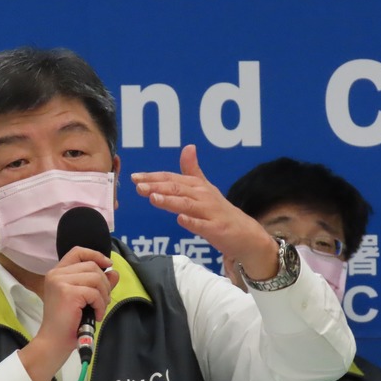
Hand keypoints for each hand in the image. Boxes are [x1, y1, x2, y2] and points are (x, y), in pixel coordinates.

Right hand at [18, 247, 117, 380]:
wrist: (54, 343)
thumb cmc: (68, 323)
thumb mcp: (86, 299)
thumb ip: (99, 284)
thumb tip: (114, 272)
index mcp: (57, 273)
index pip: (78, 252)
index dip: (95, 255)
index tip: (108, 265)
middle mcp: (56, 274)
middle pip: (92, 266)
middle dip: (104, 284)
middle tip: (102, 302)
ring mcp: (60, 282)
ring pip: (96, 278)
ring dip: (103, 295)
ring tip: (98, 309)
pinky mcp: (68, 293)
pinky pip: (95, 293)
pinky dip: (100, 305)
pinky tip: (96, 316)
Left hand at [131, 145, 277, 280]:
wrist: (245, 234)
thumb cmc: (220, 212)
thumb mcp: (205, 189)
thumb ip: (193, 170)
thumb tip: (188, 147)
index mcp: (198, 186)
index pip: (172, 178)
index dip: (153, 177)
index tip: (135, 177)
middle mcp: (203, 196)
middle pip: (177, 189)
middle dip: (157, 186)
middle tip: (138, 186)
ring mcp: (210, 212)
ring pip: (187, 205)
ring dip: (170, 200)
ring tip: (153, 197)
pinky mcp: (216, 229)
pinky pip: (202, 226)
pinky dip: (191, 222)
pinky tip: (180, 219)